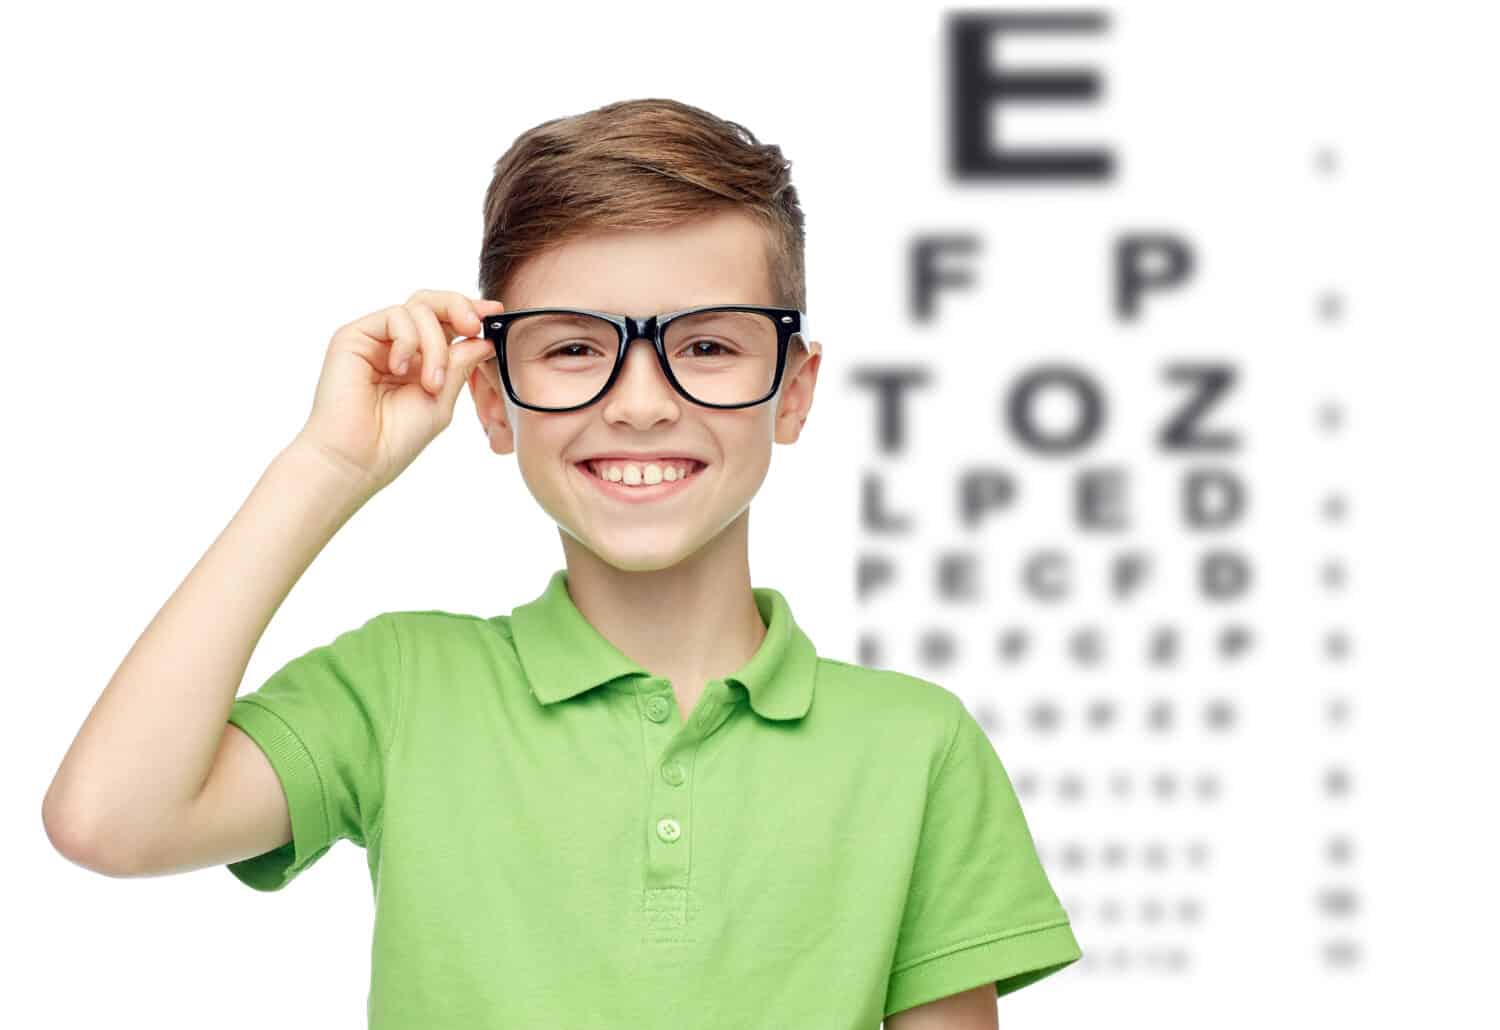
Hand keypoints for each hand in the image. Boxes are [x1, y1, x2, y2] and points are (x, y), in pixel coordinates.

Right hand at [293, 289, 504, 493]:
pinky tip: (400, 370)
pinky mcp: (354, 335)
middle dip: (460, 307)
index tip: (496, 313)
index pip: (447, 322)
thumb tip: (484, 338)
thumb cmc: (396, 438)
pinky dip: (409, 342)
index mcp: (420, 359)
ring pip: (418, 309)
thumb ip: (460, 365)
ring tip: (432, 383)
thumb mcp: (442, 399)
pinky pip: (395, 316)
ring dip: (435, 345)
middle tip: (475, 326)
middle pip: (432, 302)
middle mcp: (396, 344)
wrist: (358, 458)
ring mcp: (375, 338)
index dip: (472, 312)